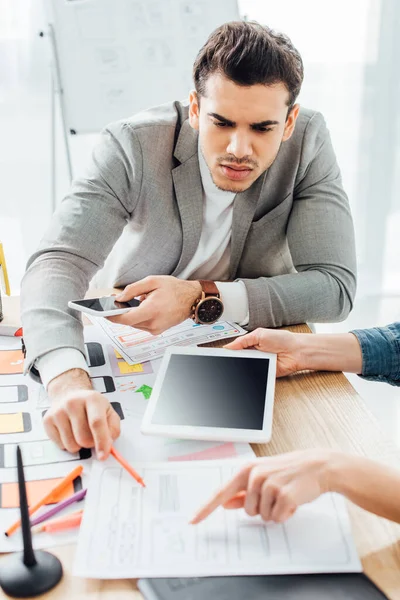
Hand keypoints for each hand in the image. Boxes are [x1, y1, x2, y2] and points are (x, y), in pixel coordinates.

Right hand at [45, 369, 120, 458]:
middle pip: (83, 438)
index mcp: (92, 399)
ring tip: (80, 431)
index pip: (96, 423)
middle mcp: (73, 403)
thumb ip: (113, 429)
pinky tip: (69, 431)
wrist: (71, 395)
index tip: (103, 455)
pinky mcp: (48, 420)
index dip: (101, 441)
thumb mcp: (109, 412)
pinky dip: (67, 444)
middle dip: (91, 443)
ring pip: (71, 445)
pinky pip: (61, 446)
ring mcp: (58, 411)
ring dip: (79, 445)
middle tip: (92, 434)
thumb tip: (108, 446)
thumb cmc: (92, 406)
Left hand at [108, 276, 201, 334]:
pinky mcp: (158, 330)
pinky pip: (142, 325)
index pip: (125, 319)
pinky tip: (142, 308)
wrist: (192, 299)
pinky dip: (139, 317)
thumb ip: (133, 289)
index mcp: (152, 310)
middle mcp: (154, 323)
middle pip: (128, 322)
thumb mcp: (152, 282)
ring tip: (133, 303)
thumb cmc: (175, 289)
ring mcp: (156, 329)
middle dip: (121, 313)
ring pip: (134, 324)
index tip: (104, 313)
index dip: (112, 316)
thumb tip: (119, 297)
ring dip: (131, 315)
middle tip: (116, 302)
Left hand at [191, 449, 338, 524]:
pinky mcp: (284, 496)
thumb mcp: (264, 476)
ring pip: (263, 516)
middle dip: (262, 508)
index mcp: (247, 470)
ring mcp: (269, 485)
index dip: (206, 508)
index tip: (193, 519)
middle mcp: (255, 476)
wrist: (317, 466)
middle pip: (248, 511)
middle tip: (276, 493)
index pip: (221, 492)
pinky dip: (286, 514)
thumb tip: (226, 503)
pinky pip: (278, 518)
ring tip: (285, 494)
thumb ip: (243, 492)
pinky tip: (293, 499)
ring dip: (275, 510)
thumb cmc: (289, 471)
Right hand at [225, 328, 306, 376]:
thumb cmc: (283, 339)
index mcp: (251, 343)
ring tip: (247, 362)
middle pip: (239, 359)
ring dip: (243, 367)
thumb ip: (243, 340)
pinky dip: (253, 374)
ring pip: (245, 368)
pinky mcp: (264, 373)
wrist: (296, 351)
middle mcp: (254, 354)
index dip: (229, 351)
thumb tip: (229, 346)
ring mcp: (259, 364)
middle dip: (234, 360)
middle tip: (229, 360)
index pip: (236, 349)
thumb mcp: (260, 334)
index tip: (222, 354)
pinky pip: (255, 376)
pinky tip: (253, 369)